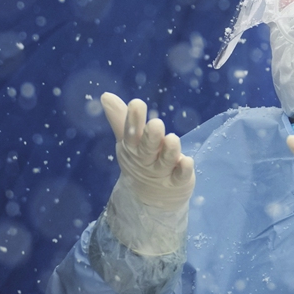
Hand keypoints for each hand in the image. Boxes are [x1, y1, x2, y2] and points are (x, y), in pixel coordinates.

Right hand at [100, 92, 194, 211]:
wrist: (150, 198)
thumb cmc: (140, 159)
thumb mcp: (128, 140)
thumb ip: (121, 118)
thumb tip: (106, 95)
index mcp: (133, 147)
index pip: (131, 134)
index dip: (133, 120)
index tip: (137, 103)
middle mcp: (146, 160)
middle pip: (147, 148)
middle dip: (151, 137)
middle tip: (156, 123)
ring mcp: (162, 172)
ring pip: (165, 161)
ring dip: (169, 151)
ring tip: (172, 139)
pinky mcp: (178, 181)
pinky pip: (180, 176)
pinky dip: (183, 170)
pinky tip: (187, 161)